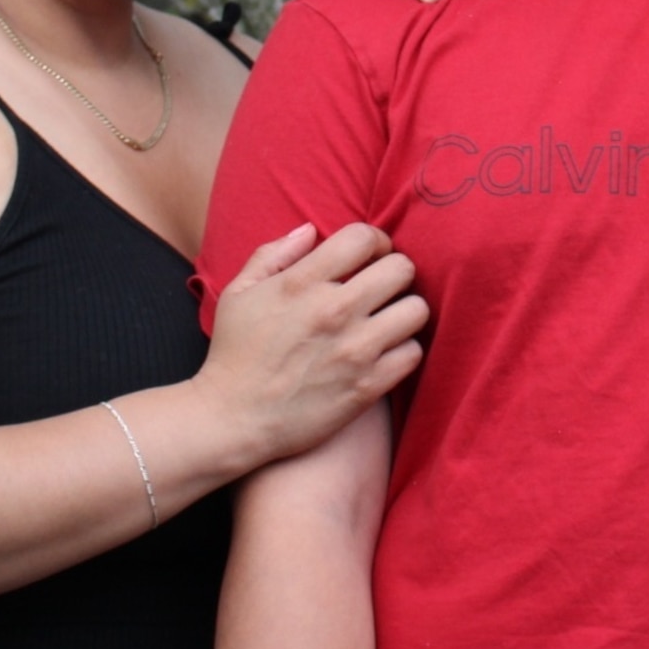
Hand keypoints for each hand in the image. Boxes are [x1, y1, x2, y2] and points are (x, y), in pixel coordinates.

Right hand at [197, 222, 426, 469]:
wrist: (232, 419)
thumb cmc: (234, 353)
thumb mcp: (239, 293)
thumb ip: (273, 254)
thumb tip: (310, 229)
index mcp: (302, 282)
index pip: (364, 237)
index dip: (375, 241)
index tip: (370, 257)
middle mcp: (333, 310)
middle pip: (402, 268)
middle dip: (395, 273)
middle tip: (383, 289)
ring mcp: (354, 349)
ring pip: (416, 310)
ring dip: (404, 312)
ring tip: (387, 320)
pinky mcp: (367, 386)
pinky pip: (413, 353)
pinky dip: (403, 351)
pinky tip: (384, 353)